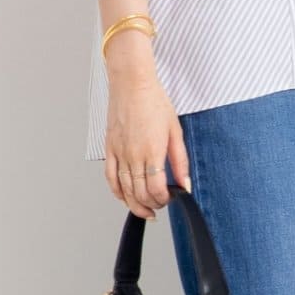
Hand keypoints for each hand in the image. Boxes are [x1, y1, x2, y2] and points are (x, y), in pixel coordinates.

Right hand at [103, 57, 191, 217]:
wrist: (132, 84)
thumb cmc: (154, 102)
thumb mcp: (175, 131)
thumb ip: (180, 162)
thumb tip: (185, 184)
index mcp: (152, 151)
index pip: (156, 189)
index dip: (164, 200)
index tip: (170, 198)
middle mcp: (133, 155)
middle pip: (139, 194)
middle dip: (151, 205)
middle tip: (160, 206)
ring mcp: (119, 153)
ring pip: (124, 190)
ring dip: (135, 204)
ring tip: (145, 209)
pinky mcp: (109, 149)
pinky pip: (110, 178)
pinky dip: (117, 192)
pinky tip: (124, 197)